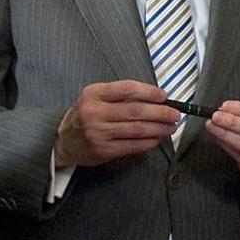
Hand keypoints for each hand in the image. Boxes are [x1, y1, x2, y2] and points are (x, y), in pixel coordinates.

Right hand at [54, 80, 178, 168]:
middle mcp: (94, 112)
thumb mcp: (97, 98)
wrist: (64, 141)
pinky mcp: (103, 149)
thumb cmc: (86, 116)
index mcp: (94, 93)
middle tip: (175, 114)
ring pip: (138, 129)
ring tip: (171, 126)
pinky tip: (158, 138)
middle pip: (136, 110)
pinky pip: (134, 145)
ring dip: (160, 128)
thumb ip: (122, 96)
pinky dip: (150, 141)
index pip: (128, 89)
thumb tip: (157, 99)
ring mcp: (98, 132)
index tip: (164, 96)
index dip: (150, 92)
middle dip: (161, 112)